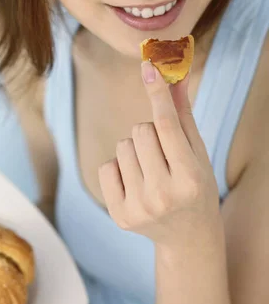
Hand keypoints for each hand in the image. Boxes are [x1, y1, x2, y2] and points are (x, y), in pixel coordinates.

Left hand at [98, 60, 220, 248]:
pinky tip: (135, 183)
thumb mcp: (197, 152)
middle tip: (162, 154)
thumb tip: (174, 74)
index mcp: (189, 177)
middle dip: (149, 133)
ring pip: (122, 146)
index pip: (167, 125)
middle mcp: (163, 195)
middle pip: (140, 131)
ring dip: (134, 150)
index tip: (148, 67)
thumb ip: (182, 113)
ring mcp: (139, 207)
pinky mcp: (119, 215)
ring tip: (150, 170)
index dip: (157, 93)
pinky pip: (106, 166)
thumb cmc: (195, 185)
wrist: (188, 235)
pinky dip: (118, 168)